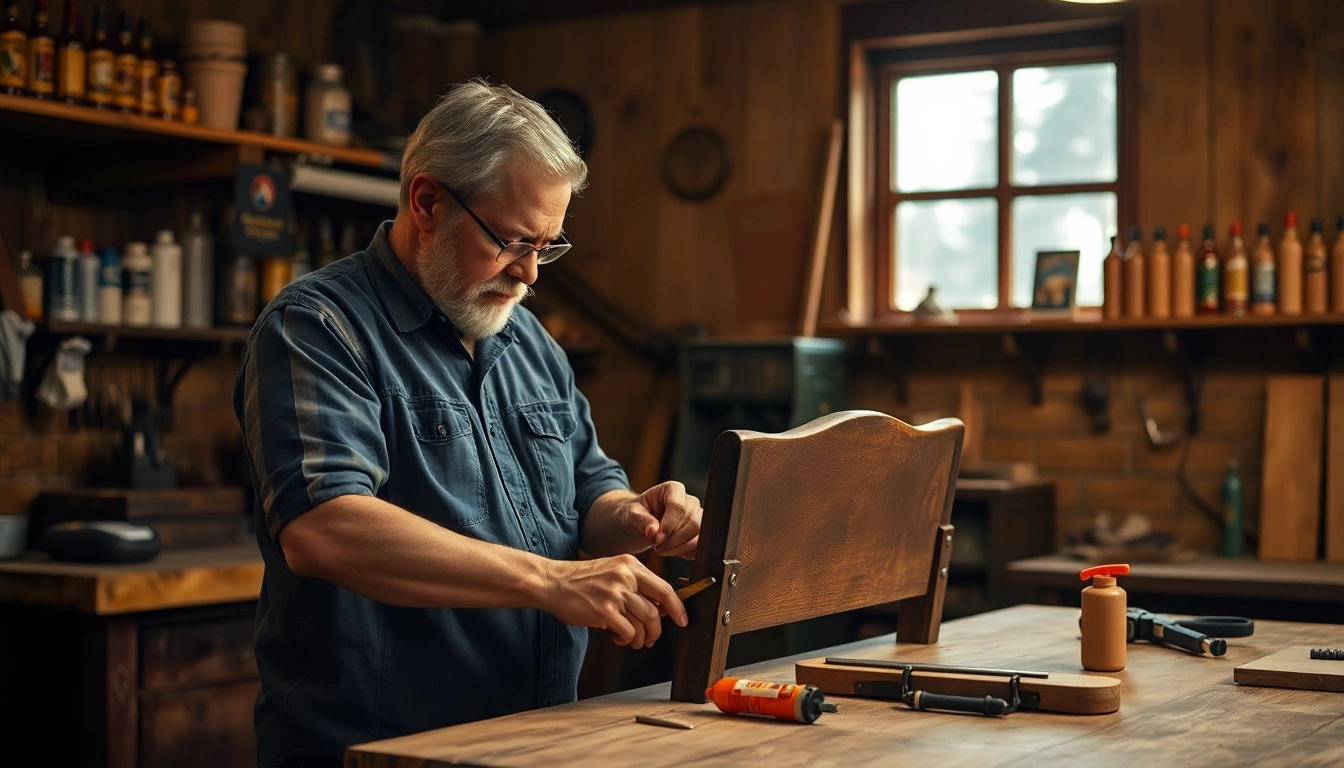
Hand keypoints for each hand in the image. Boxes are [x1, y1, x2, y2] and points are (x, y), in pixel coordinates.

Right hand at [542, 555, 685, 648]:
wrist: (552, 582)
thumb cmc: (581, 581)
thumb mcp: (612, 573)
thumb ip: (635, 586)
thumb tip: (659, 609)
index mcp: (630, 565)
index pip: (664, 588)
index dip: (677, 607)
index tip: (682, 620)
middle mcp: (625, 576)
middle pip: (656, 609)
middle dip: (657, 630)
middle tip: (651, 639)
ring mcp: (614, 593)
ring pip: (643, 623)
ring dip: (640, 638)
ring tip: (631, 640)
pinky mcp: (604, 611)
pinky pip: (627, 632)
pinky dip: (625, 640)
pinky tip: (615, 636)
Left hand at [619, 481, 701, 558]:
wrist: (639, 523)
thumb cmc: (635, 514)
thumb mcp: (632, 514)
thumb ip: (642, 520)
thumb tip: (653, 531)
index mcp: (672, 489)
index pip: (678, 506)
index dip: (669, 525)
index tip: (657, 539)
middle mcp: (689, 500)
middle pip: (692, 521)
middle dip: (674, 539)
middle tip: (657, 548)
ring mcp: (697, 515)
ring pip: (699, 533)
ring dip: (681, 547)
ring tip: (662, 550)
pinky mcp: (699, 530)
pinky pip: (700, 544)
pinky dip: (687, 552)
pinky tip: (672, 552)